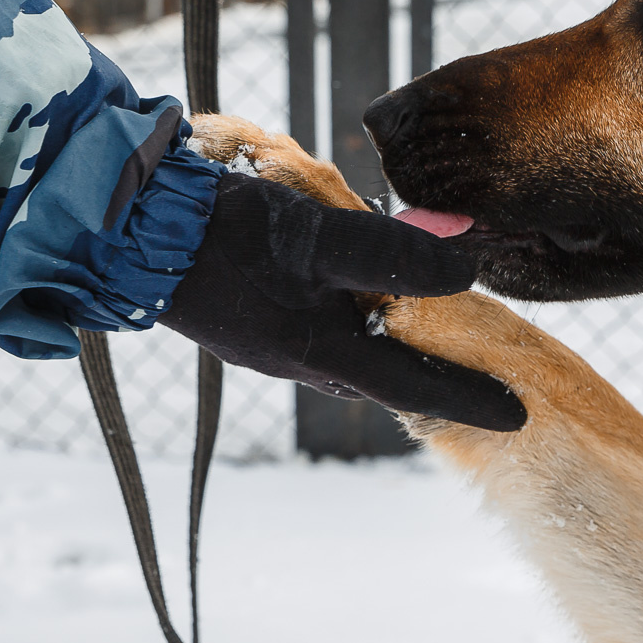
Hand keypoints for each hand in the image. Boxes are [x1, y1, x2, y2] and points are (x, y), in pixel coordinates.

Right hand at [159, 172, 525, 431]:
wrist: (123, 226)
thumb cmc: (222, 232)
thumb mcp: (316, 236)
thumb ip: (391, 254)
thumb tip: (467, 269)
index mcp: (318, 352)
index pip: (414, 387)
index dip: (469, 399)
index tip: (519, 415)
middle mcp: (297, 357)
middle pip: (382, 371)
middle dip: (431, 372)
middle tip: (482, 367)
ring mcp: (267, 337)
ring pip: (348, 346)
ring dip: (389, 336)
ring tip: (426, 319)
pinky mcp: (245, 312)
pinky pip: (316, 321)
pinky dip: (350, 307)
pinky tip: (350, 279)